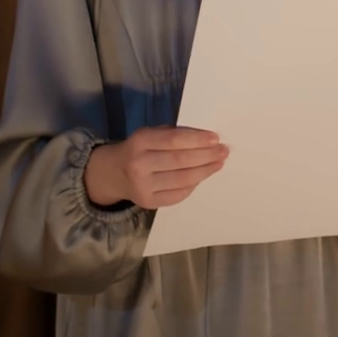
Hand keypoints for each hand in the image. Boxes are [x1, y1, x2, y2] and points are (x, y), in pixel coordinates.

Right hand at [84, 126, 228, 209]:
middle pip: (180, 161)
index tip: (216, 139)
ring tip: (218, 164)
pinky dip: (193, 185)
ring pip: (182, 180)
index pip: (174, 140)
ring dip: (204, 172)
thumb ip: (172, 135)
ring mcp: (142, 186)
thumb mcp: (149, 134)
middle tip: (224, 152)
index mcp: (140, 141)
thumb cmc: (139, 149)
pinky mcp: (148, 202)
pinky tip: (202, 177)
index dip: (197, 140)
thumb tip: (207, 140)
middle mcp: (139, 164)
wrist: (113, 173)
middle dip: (206, 156)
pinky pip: (177, 194)